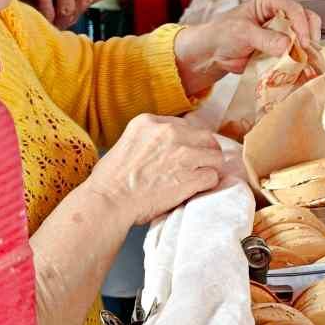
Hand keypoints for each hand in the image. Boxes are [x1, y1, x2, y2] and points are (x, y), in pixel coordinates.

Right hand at [81, 112, 226, 227]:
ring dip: (209, 169)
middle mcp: (169, 132)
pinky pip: (213, 177)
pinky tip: (196, 191)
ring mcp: (183, 154)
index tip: (184, 154)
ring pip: (216, 156)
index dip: (189, 142)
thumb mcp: (126, 144)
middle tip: (197, 167)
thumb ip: (150, 139)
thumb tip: (166, 148)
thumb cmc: (110, 181)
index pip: (186, 125)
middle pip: (206, 137)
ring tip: (197, 180)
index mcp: (150, 122)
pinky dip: (207, 185)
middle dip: (205, 152)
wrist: (108, 202)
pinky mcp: (191, 176)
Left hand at [173, 0, 321, 94]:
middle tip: (307, 55)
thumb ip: (265, 38)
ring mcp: (284, 31)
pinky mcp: (284, 47)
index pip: (294, 9)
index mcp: (270, 0)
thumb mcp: (242, 33)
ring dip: (308, 52)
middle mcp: (281, 13)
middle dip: (309, 38)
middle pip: (307, 21)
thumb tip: (287, 46)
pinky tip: (302, 70)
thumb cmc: (223, 34)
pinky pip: (298, 53)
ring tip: (306, 64)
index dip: (302, 26)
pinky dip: (302, 62)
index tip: (302, 44)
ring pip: (306, 38)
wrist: (213, 53)